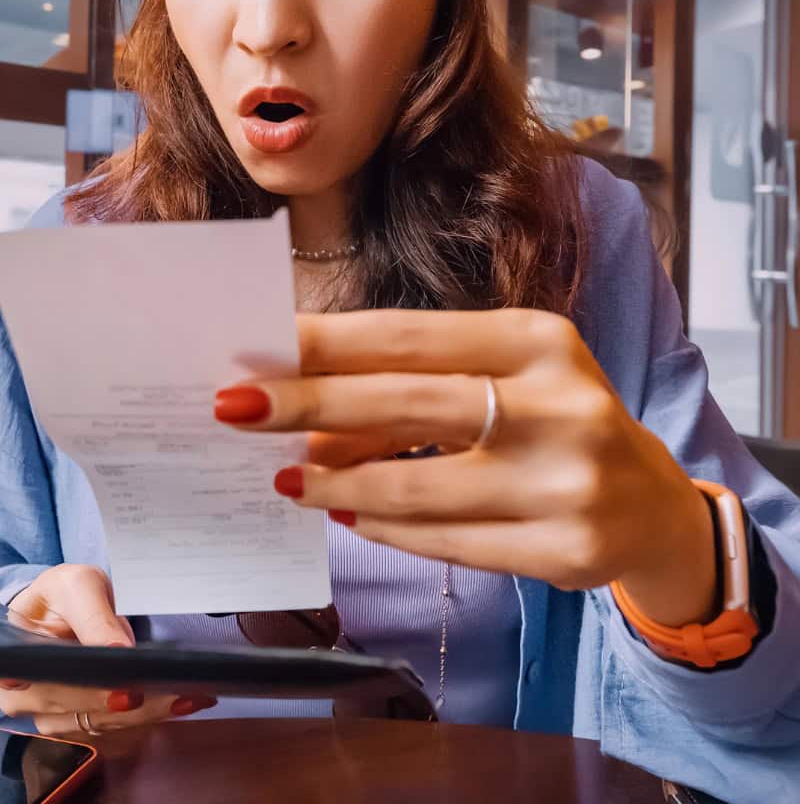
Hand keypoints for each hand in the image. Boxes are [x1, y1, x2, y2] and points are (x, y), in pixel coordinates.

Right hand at [0, 564, 216, 735]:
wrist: (64, 603)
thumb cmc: (62, 592)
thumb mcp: (76, 586)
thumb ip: (93, 617)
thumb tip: (117, 652)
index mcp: (14, 664)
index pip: (53, 687)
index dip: (91, 693)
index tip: (130, 693)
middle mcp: (27, 700)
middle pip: (82, 710)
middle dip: (134, 705)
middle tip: (177, 693)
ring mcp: (53, 716)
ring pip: (103, 723)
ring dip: (149, 713)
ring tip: (188, 695)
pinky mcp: (80, 722)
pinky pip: (117, 726)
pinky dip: (151, 714)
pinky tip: (182, 702)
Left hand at [215, 309, 719, 627]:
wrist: (652, 505)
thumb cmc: (551, 418)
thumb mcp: (503, 376)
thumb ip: (414, 384)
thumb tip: (302, 407)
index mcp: (537, 339)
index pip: (409, 335)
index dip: (325, 344)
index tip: (256, 347)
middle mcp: (559, 403)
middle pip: (405, 402)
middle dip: (308, 405)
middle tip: (235, 407)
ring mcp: (567, 482)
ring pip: (417, 484)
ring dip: (335, 483)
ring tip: (285, 479)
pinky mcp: (567, 551)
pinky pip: (446, 542)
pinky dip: (384, 527)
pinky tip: (347, 514)